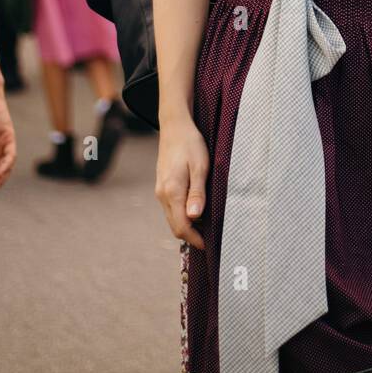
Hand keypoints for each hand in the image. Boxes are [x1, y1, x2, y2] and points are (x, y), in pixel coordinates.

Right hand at [155, 115, 210, 248]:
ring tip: (208, 225)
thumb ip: (197, 192)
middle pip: (175, 226)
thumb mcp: (200, 167)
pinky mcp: (162, 187)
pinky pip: (171, 208)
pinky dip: (183, 215)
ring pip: (172, 218)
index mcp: (172, 192)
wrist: (174, 127)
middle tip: (211, 239)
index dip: (195, 239)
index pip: (182, 227)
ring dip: (188, 226)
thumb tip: (195, 216)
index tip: (209, 245)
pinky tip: (197, 210)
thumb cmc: (191, 144)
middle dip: (192, 236)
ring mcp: (160, 191)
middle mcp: (162, 195)